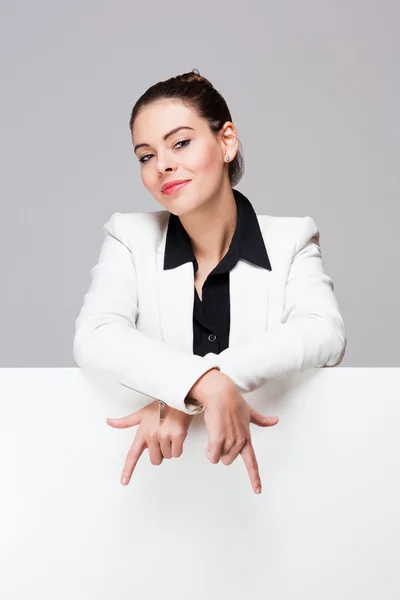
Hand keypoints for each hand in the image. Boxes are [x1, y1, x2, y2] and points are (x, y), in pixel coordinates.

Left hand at [106, 400, 193, 485]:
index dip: (128, 469)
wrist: (178, 397)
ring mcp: (165, 436)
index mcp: (142, 432)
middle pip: (155, 459)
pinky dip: (179, 447)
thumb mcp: (141, 413)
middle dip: (160, 452)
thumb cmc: (161, 405)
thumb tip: (108, 421)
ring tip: (170, 432)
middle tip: (163, 438)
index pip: (132, 454)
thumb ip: (125, 421)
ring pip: (168, 456)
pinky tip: (177, 435)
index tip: (123, 481)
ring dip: (170, 448)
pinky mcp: (178, 435)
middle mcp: (152, 435)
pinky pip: (177, 453)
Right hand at [201, 374, 278, 494]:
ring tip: (215, 433)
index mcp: (247, 438)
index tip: (258, 490)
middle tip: (220, 436)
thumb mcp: (250, 412)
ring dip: (214, 449)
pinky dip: (209, 450)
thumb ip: (262, 420)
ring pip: (218, 459)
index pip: (252, 462)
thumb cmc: (233, 402)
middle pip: (228, 461)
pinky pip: (212, 456)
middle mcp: (240, 442)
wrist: (221, 394)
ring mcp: (230, 441)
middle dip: (221, 452)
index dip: (255, 477)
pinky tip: (210, 438)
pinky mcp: (219, 439)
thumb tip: (276, 420)